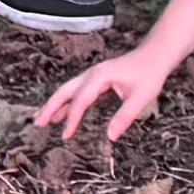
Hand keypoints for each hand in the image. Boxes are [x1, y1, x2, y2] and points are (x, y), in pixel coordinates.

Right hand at [33, 50, 166, 150]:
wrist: (155, 56)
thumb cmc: (149, 74)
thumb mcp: (140, 98)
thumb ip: (124, 117)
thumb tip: (110, 136)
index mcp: (99, 77)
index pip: (81, 100)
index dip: (72, 119)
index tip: (65, 136)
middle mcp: (92, 74)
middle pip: (65, 91)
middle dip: (50, 106)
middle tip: (38, 123)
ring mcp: (93, 75)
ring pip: (69, 90)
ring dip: (55, 104)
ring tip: (43, 119)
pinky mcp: (98, 79)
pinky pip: (78, 91)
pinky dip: (68, 102)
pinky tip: (64, 113)